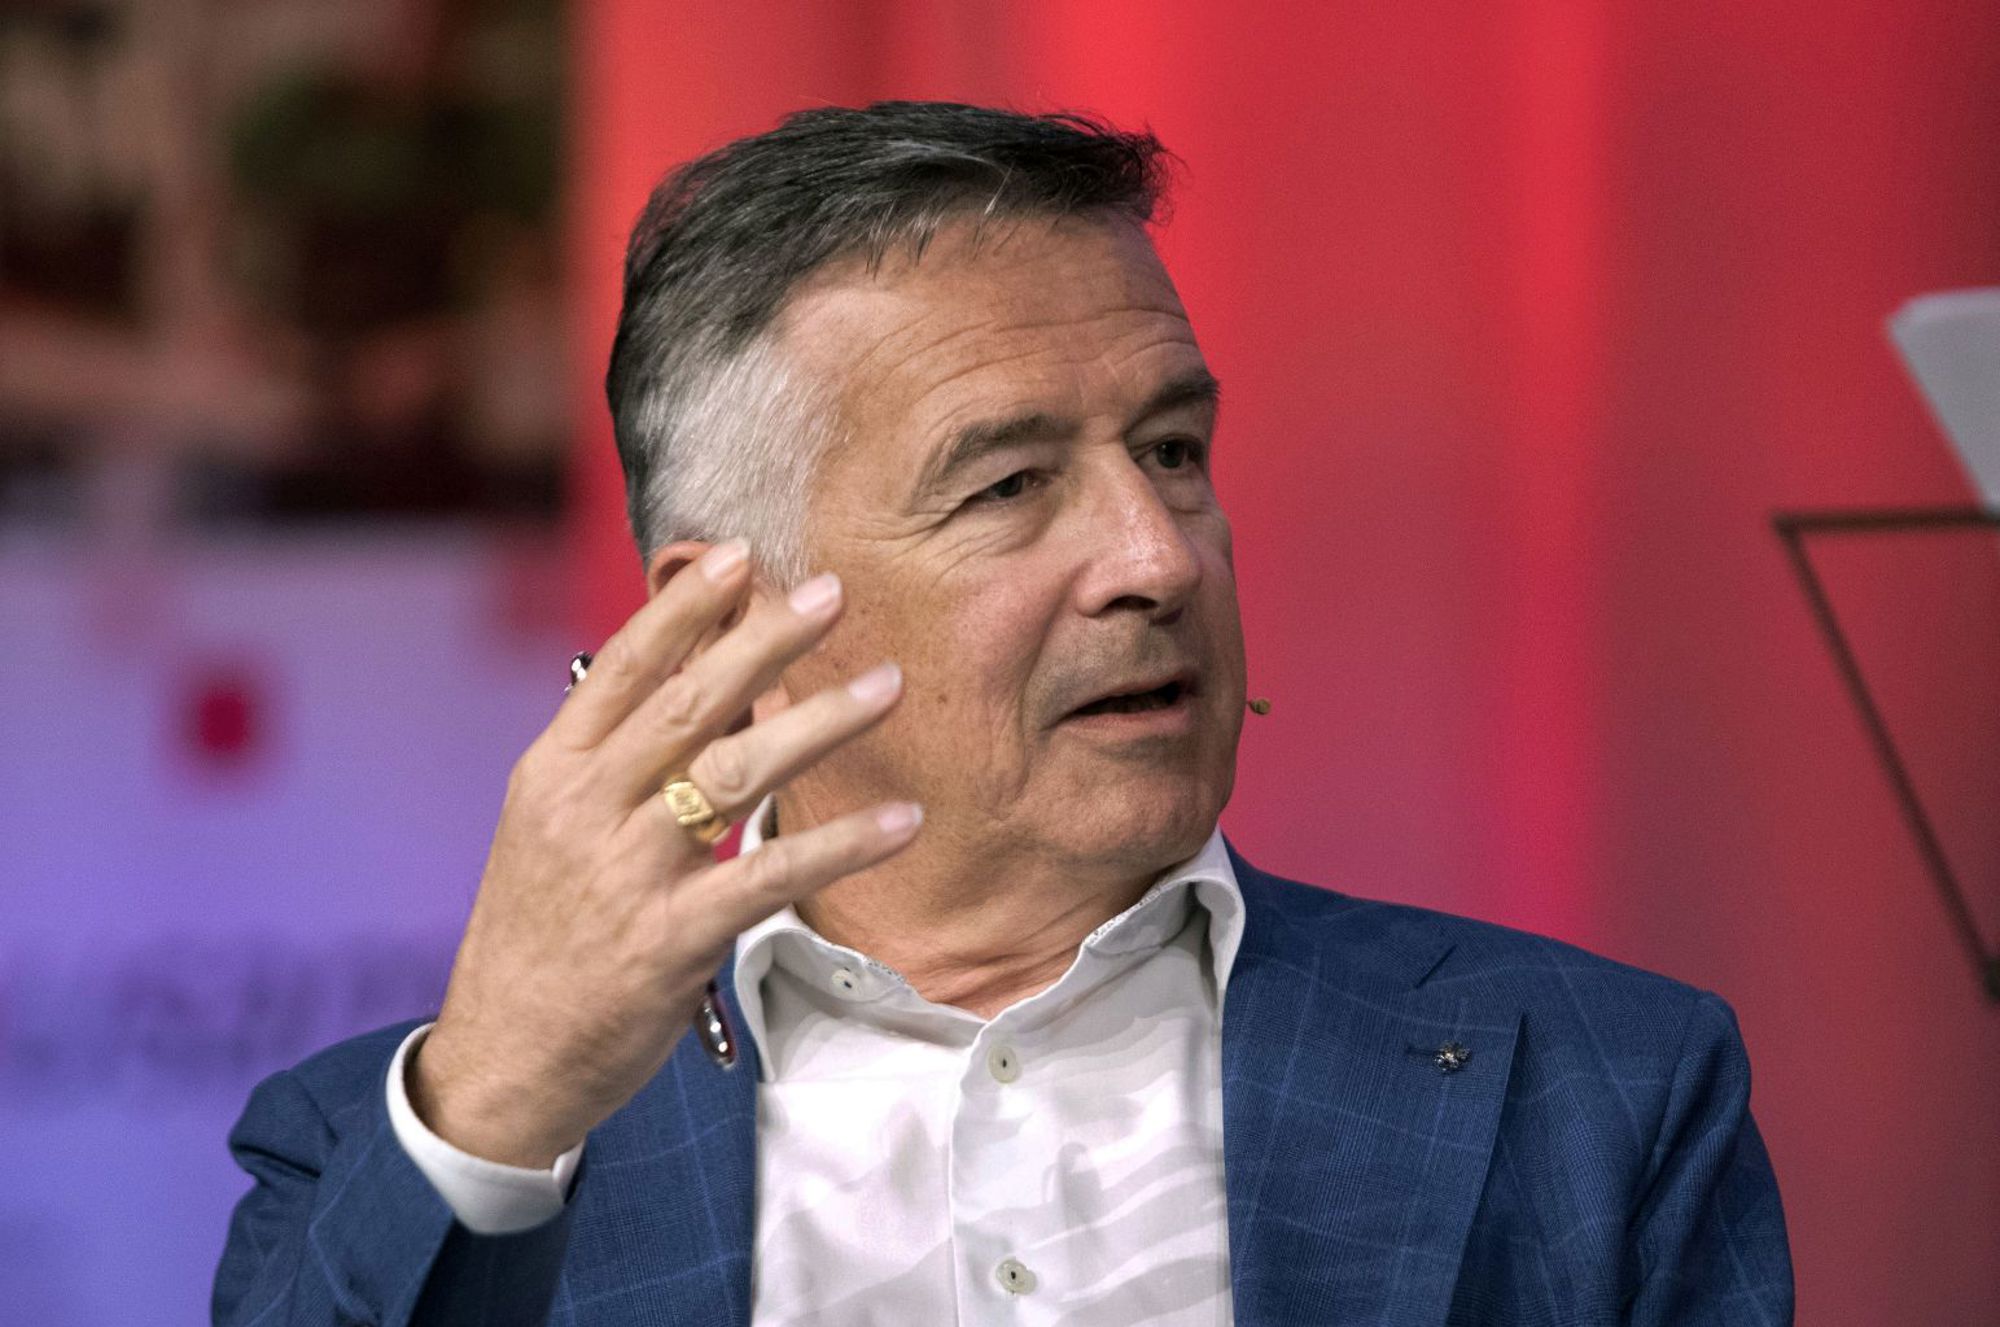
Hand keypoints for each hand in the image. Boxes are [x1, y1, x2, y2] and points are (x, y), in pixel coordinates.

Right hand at [408, 540, 917, 1165]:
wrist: (502, 1060)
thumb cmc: (540, 937)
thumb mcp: (553, 833)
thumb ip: (619, 761)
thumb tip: (709, 689)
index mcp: (552, 772)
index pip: (624, 667)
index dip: (686, 607)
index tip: (742, 557)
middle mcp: (585, 809)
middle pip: (688, 702)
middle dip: (766, 641)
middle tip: (834, 594)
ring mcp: (627, 873)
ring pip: (734, 773)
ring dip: (819, 722)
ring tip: (887, 686)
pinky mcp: (671, 940)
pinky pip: (769, 876)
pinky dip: (841, 843)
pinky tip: (901, 820)